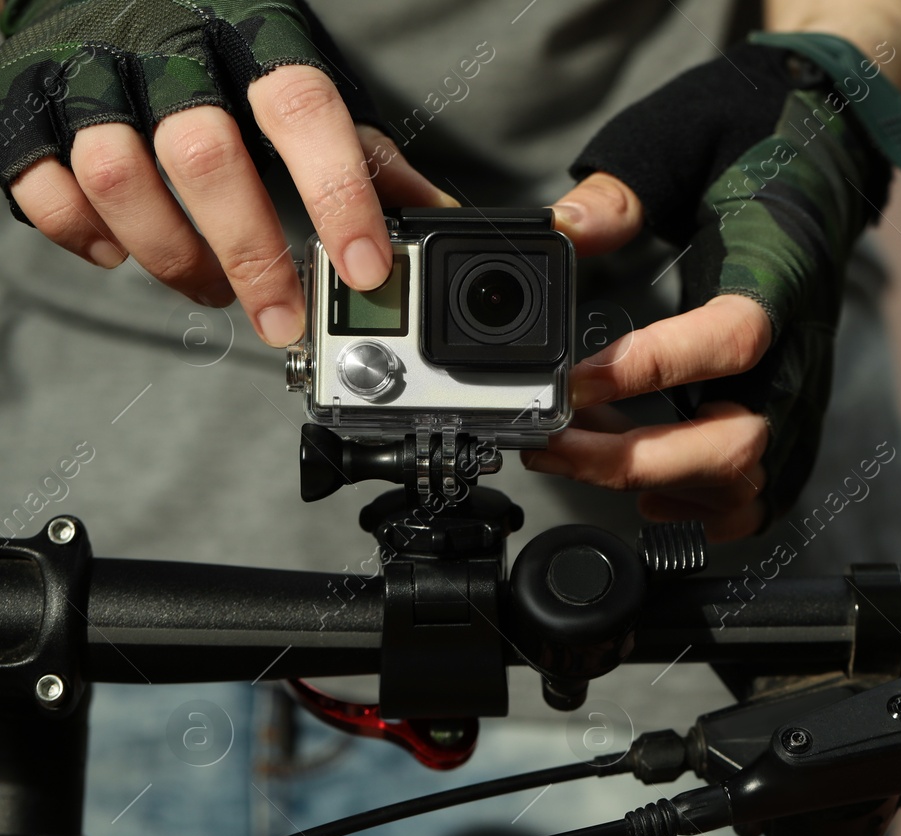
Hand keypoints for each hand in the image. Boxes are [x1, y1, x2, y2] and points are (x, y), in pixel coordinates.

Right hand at [0, 0, 453, 345]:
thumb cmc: (218, 44)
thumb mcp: (298, 74)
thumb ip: (359, 147)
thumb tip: (437, 217)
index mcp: (252, 33)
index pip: (303, 107)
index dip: (338, 193)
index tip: (364, 266)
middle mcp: (168, 46)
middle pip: (205, 155)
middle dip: (249, 253)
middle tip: (282, 316)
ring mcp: (90, 73)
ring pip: (119, 175)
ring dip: (171, 254)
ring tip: (210, 286)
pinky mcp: (24, 104)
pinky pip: (43, 186)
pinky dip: (86, 235)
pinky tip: (123, 252)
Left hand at [521, 36, 900, 539]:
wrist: (826, 153)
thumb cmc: (751, 143)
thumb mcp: (675, 141)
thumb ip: (617, 194)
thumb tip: (563, 233)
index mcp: (778, 273)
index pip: (730, 342)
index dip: (650, 372)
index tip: (571, 381)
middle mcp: (801, 348)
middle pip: (739, 443)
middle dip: (635, 457)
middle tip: (551, 442)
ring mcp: (804, 392)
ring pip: (748, 483)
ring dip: (658, 486)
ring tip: (581, 457)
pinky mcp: (795, 418)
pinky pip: (760, 496)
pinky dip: (701, 509)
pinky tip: (647, 491)